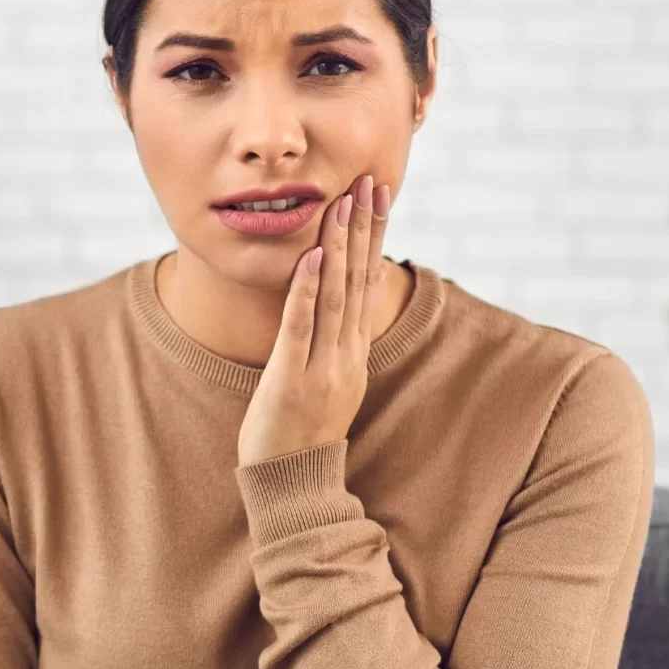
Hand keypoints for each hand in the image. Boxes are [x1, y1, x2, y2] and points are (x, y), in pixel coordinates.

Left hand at [237, 173, 391, 467]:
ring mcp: (322, 368)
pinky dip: (308, 290)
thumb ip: (335, 342)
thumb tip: (338, 304)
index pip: (367, 284)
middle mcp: (346, 355)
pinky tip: (313, 256)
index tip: (378, 197)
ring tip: (344, 203)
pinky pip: (301, 328)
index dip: (374, 238)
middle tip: (370, 182)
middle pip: (358, 281)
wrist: (294, 485)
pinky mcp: (291, 380)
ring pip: (335, 296)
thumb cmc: (303, 432)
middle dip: (364, 228)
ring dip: (340, 247)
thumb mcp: (330, 382)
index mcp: (354, 352)